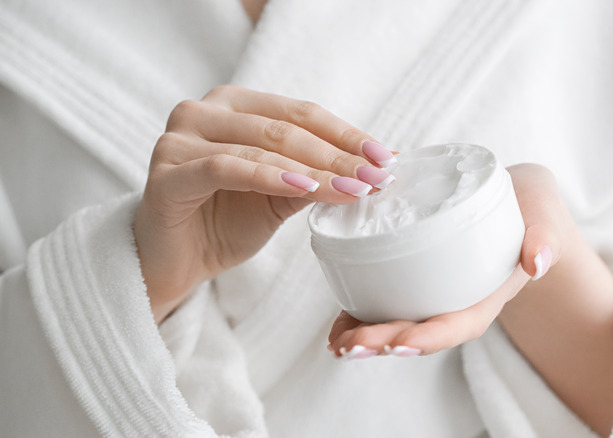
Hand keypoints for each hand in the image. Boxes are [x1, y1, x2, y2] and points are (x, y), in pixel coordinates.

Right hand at [133, 86, 396, 321]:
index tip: (386, 157)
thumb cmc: (225, 223)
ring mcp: (180, 138)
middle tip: (377, 177)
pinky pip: (226, 167)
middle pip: (285, 127)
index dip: (346, 134)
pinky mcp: (167, 172)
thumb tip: (372, 170)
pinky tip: (304, 189)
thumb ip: (315, 177)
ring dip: (313, 169)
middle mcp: (204, 111)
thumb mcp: (280, 196)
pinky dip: (269, 176)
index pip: (301, 113)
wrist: (175, 263)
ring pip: (261, 145)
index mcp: (235, 106)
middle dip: (338, 155)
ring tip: (353, 189)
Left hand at [327, 164, 572, 357]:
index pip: (458, 324)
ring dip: (366, 337)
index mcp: (487, 294)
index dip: (429, 337)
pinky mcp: (415, 278)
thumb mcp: (543, 214)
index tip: (399, 344)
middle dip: (385, 341)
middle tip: (350, 346)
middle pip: (421, 330)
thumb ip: (544, 236)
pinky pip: (385, 302)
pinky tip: (336, 329)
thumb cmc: (531, 207)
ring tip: (337, 344)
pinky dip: (359, 317)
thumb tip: (537, 262)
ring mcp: (435, 293)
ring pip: (399, 322)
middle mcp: (458, 301)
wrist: (519, 200)